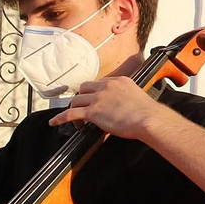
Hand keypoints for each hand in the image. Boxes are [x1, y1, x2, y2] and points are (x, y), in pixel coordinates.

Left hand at [48, 77, 168, 140]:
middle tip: (82, 108)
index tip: (93, 100)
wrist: (149, 119)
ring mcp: (98, 98)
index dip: (94, 93)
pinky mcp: (93, 111)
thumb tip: (123, 108)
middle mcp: (106, 86)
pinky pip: (71, 114)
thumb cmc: (148, 113)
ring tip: (78, 122)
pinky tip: (55, 122)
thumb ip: (127, 97)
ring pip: (76, 100)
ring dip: (74, 110)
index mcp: (118, 81)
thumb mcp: (137, 97)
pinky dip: (60, 118)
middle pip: (84, 88)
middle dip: (81, 98)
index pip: (99, 83)